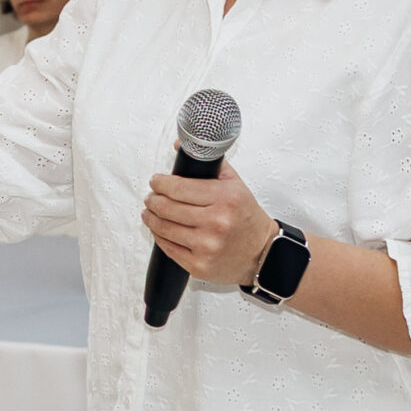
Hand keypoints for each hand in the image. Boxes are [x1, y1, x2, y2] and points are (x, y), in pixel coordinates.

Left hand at [143, 161, 276, 286]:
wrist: (261, 252)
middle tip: (151, 197)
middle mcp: (216, 222)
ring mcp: (206, 246)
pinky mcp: (198, 265)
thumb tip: (179, 145)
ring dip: (151, 218)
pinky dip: (159, 236)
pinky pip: (168, 248)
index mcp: (225, 198)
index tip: (156, 181)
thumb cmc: (246, 217)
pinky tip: (158, 229)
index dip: (160, 183)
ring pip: (164, 228)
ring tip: (149, 211)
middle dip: (153, 200)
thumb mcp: (235, 184)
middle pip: (167, 207)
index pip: (178, 188)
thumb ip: (210, 163)